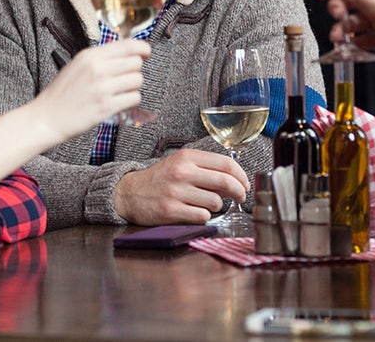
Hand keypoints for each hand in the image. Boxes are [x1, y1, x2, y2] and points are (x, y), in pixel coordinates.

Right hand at [29, 39, 150, 139]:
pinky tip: (118, 102)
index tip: (146, 53)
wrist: (46, 117)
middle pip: (136, 63)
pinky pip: (134, 98)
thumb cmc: (62, 92)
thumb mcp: (77, 65)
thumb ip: (101, 58)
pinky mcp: (106, 107)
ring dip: (133, 87)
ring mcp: (102, 88)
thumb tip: (130, 54)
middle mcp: (97, 69)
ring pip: (138, 80)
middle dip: (134, 71)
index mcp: (90, 55)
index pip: (128, 45)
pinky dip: (130, 101)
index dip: (143, 48)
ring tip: (119, 92)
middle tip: (124, 79)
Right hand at [113, 149, 248, 225]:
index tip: (244, 184)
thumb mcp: (180, 164)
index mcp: (187, 157)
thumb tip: (235, 180)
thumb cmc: (160, 179)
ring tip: (205, 204)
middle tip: (240, 196)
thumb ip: (205, 168)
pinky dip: (204, 217)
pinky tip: (194, 212)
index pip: (226, 163)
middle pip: (225, 182)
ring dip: (216, 206)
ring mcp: (176, 192)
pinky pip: (203, 217)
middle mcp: (182, 172)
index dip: (241, 176)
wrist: (130, 193)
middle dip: (239, 192)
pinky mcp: (171, 210)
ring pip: (216, 202)